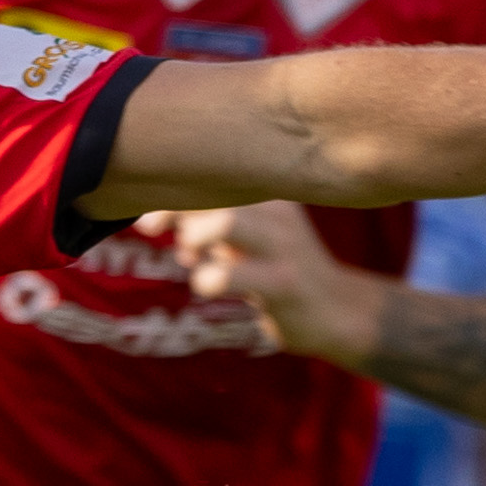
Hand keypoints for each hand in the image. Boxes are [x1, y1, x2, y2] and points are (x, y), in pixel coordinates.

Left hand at [147, 199, 378, 363]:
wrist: (338, 310)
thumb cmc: (279, 270)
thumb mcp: (245, 238)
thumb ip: (204, 224)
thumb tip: (149, 220)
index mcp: (265, 195)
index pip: (210, 175)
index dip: (169, 189)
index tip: (146, 220)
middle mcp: (275, 211)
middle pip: (212, 189)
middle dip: (174, 210)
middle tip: (159, 234)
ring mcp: (283, 245)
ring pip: (227, 221)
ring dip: (194, 237)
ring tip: (190, 257)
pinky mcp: (286, 283)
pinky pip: (239, 275)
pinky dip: (210, 279)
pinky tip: (207, 284)